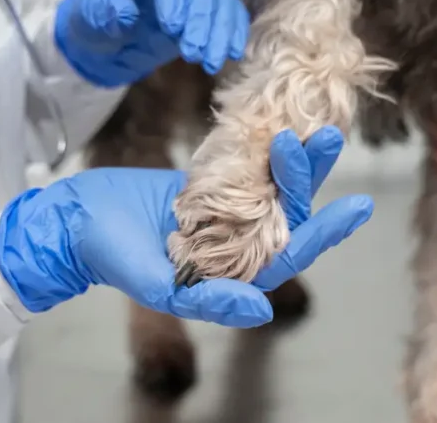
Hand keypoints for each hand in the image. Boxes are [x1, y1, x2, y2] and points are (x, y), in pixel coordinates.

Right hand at [0, 126, 373, 327]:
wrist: (77, 220)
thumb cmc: (112, 257)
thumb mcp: (158, 284)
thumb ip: (209, 300)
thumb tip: (260, 311)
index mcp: (231, 271)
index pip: (288, 251)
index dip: (325, 231)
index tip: (358, 206)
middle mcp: (234, 241)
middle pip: (286, 210)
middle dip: (310, 178)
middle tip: (326, 139)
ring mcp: (222, 209)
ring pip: (270, 185)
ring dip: (294, 160)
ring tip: (316, 129)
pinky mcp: (206, 182)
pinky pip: (243, 165)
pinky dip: (262, 148)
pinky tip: (280, 125)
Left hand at [54, 0, 248, 86]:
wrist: (111, 40)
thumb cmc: (97, 22)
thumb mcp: (91, 20)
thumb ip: (106, 15)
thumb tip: (126, 13)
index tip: (172, 28)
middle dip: (199, 19)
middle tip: (192, 52)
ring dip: (218, 32)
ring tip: (210, 63)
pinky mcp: (210, 4)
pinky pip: (229, 13)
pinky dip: (232, 33)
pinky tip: (231, 54)